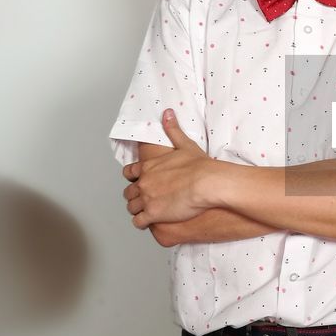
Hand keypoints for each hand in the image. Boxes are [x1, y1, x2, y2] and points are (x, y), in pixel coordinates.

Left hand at [122, 111, 214, 227]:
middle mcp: (143, 182)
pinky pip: (139, 222)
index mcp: (148, 166)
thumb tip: (167, 112)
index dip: (133, 178)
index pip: (129, 173)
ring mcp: (147, 199)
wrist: (207, 183)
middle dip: (134, 196)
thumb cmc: (199, 166)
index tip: (139, 182)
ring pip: (131, 207)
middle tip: (143, 199)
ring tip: (146, 213)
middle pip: (129, 192)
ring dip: (137, 210)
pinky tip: (149, 222)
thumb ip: (173, 129)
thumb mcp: (185, 144)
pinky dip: (142, 223)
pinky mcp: (153, 213)